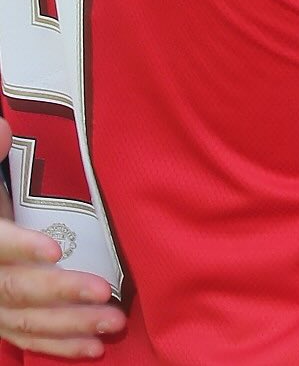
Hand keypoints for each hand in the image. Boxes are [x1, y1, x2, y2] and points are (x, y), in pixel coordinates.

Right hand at [0, 121, 124, 358]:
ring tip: (113, 323)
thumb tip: (4, 129)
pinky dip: (59, 346)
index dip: (21, 248)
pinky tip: (94, 348)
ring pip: (25, 322)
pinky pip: (26, 339)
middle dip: (61, 293)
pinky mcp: (2, 320)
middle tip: (106, 293)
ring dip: (70, 326)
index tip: (55, 250)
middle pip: (15, 290)